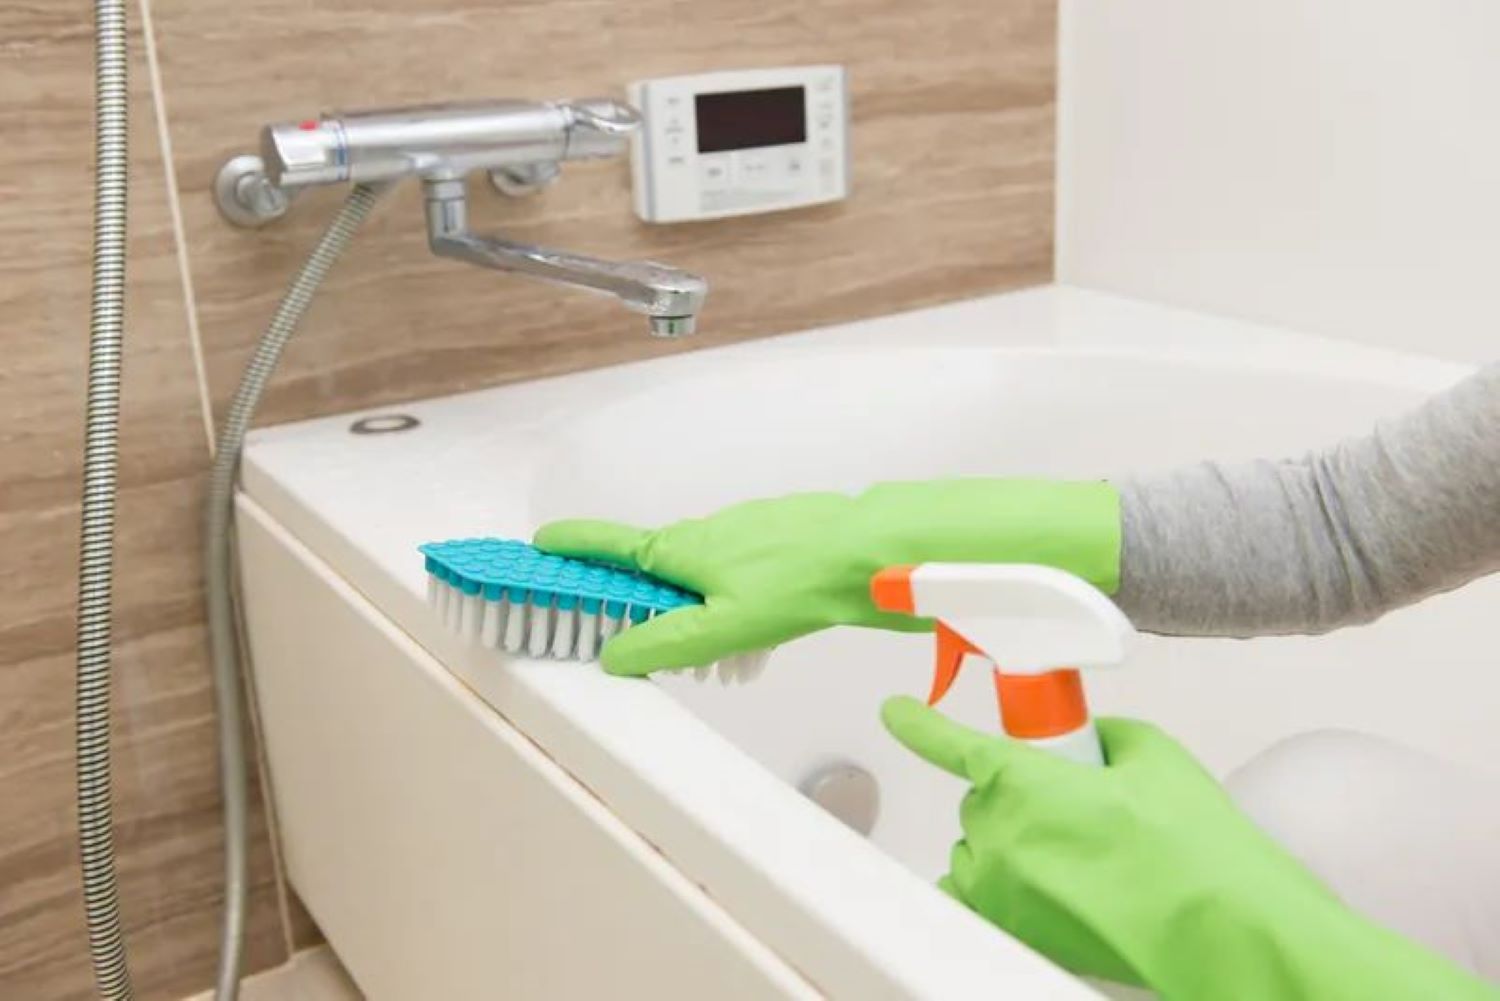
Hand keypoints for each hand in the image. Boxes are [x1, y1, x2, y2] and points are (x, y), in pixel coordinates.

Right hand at [534, 478, 1120, 673]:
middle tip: (630, 631)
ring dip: (692, 602)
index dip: (570, 547)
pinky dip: (734, 598)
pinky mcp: (783, 538)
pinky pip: (741, 569)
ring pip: (703, 569)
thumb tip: (613, 656)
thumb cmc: (800, 583)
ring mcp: (747, 531)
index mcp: (682, 550)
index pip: (608, 544)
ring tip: (711, 648)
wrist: (877, 551)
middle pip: (654, 561)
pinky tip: (762, 630)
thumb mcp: (723, 627)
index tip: (537, 544)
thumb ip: (665, 644)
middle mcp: (708, 532)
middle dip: (638, 594)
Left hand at [881, 698, 1495, 998]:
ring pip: (981, 844)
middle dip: (1019, 795)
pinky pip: (976, 894)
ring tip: (1080, 855)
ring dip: (1012, 841)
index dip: (918, 723)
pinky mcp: (1011, 926)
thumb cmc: (1191, 843)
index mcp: (1021, 779)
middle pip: (982, 797)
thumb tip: (1089, 741)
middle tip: (1078, 809)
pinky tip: (1036, 884)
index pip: (948, 741)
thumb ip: (1103, 734)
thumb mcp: (1151, 755)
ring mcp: (998, 885)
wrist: (1219, 925)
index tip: (897, 711)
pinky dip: (994, 885)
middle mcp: (996, 831)